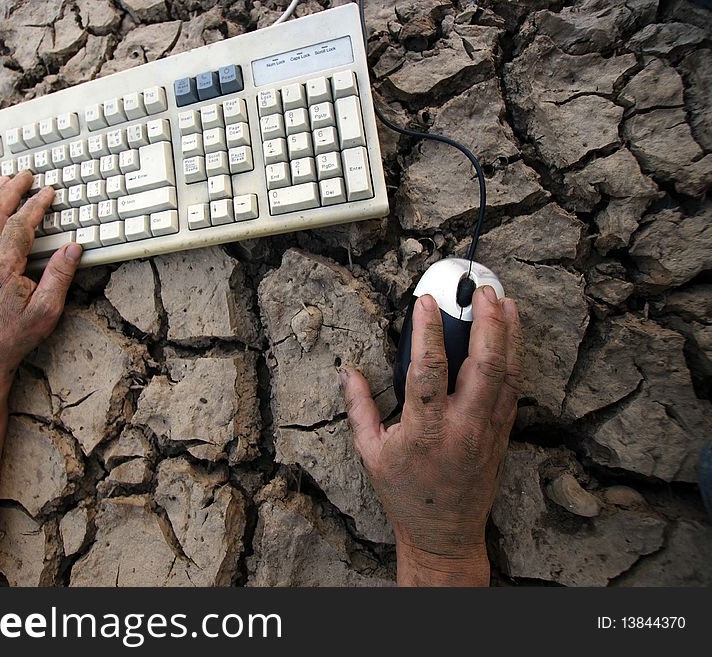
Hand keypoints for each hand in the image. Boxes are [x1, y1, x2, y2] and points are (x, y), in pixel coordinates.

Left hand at [0, 171, 81, 377]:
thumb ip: (59, 277)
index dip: (35, 205)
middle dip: (11, 191)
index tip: (48, 191)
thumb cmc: (16, 335)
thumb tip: (72, 248)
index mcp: (4, 268)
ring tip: (2, 181)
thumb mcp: (47, 310)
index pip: (19, 226)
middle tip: (24, 175)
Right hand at [341, 287, 522, 585]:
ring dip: (508, 335)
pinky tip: (512, 336)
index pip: (429, 371)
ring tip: (504, 301)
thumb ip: (359, 409)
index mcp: (424, 431)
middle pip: (482, 367)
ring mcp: (487, 431)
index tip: (426, 302)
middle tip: (482, 292)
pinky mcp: (502, 435)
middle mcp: (461, 428)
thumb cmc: (405, 493)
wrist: (444, 532)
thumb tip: (347, 373)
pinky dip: (514, 359)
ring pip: (506, 374)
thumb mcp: (370, 453)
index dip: (428, 333)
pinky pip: (513, 390)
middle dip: (486, 323)